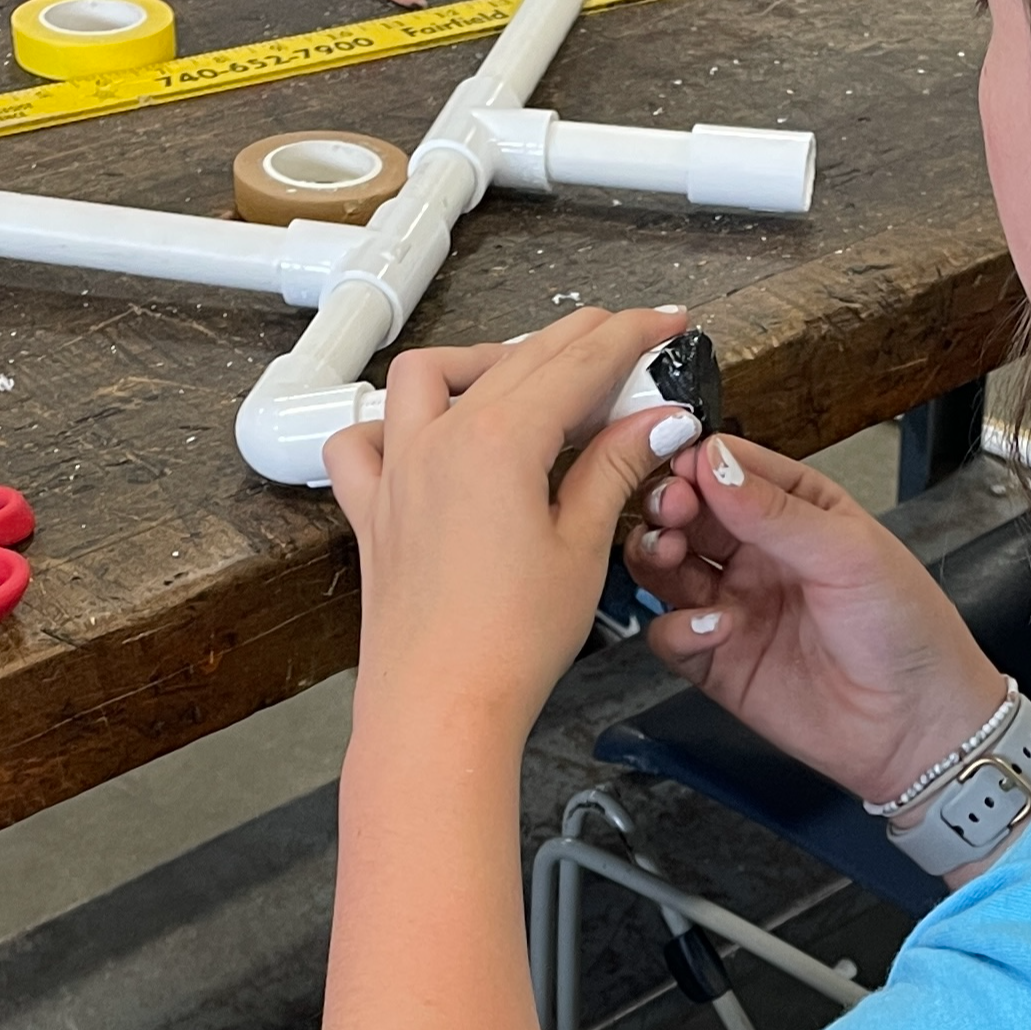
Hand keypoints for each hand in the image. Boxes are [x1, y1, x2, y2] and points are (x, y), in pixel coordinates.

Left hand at [325, 307, 698, 738]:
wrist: (440, 708)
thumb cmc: (510, 643)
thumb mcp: (582, 546)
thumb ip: (614, 467)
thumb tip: (658, 418)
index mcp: (498, 441)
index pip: (579, 363)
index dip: (630, 336)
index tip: (666, 321)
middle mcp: (438, 440)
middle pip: (518, 358)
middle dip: (579, 339)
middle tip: (628, 340)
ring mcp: (397, 470)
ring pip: (429, 375)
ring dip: (482, 360)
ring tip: (532, 376)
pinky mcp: (373, 508)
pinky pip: (364, 438)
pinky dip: (393, 421)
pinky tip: (430, 433)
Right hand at [628, 437, 1007, 805]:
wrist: (917, 727)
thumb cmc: (908, 630)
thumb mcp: (849, 553)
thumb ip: (776, 511)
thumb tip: (715, 463)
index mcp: (797, 511)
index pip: (731, 468)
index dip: (699, 463)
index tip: (680, 465)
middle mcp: (759, 553)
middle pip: (688, 513)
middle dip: (669, 504)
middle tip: (671, 509)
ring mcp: (735, 605)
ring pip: (665, 567)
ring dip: (656, 555)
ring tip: (671, 554)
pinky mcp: (718, 661)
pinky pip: (670, 634)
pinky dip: (677, 628)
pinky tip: (712, 627)